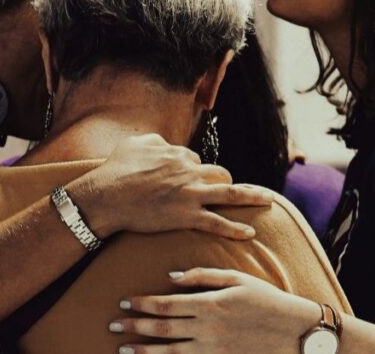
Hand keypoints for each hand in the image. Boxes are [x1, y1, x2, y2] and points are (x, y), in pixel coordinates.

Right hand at [68, 134, 273, 240]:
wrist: (106, 196)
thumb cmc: (115, 170)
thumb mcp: (133, 144)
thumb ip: (153, 140)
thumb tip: (164, 142)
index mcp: (176, 154)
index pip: (195, 159)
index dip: (192, 170)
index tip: (188, 180)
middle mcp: (188, 171)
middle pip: (218, 173)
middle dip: (225, 181)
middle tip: (232, 189)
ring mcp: (190, 194)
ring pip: (229, 193)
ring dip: (251, 196)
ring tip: (268, 200)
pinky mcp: (186, 216)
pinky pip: (217, 222)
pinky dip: (235, 229)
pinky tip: (249, 233)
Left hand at [112, 267, 308, 353]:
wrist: (296, 333)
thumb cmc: (268, 301)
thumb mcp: (238, 279)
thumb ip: (203, 276)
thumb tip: (171, 278)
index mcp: (211, 304)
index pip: (167, 304)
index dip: (143, 304)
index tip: (125, 302)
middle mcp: (208, 329)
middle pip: (162, 329)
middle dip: (134, 326)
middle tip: (112, 324)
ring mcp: (214, 351)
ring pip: (169, 353)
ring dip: (143, 351)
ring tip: (124, 348)